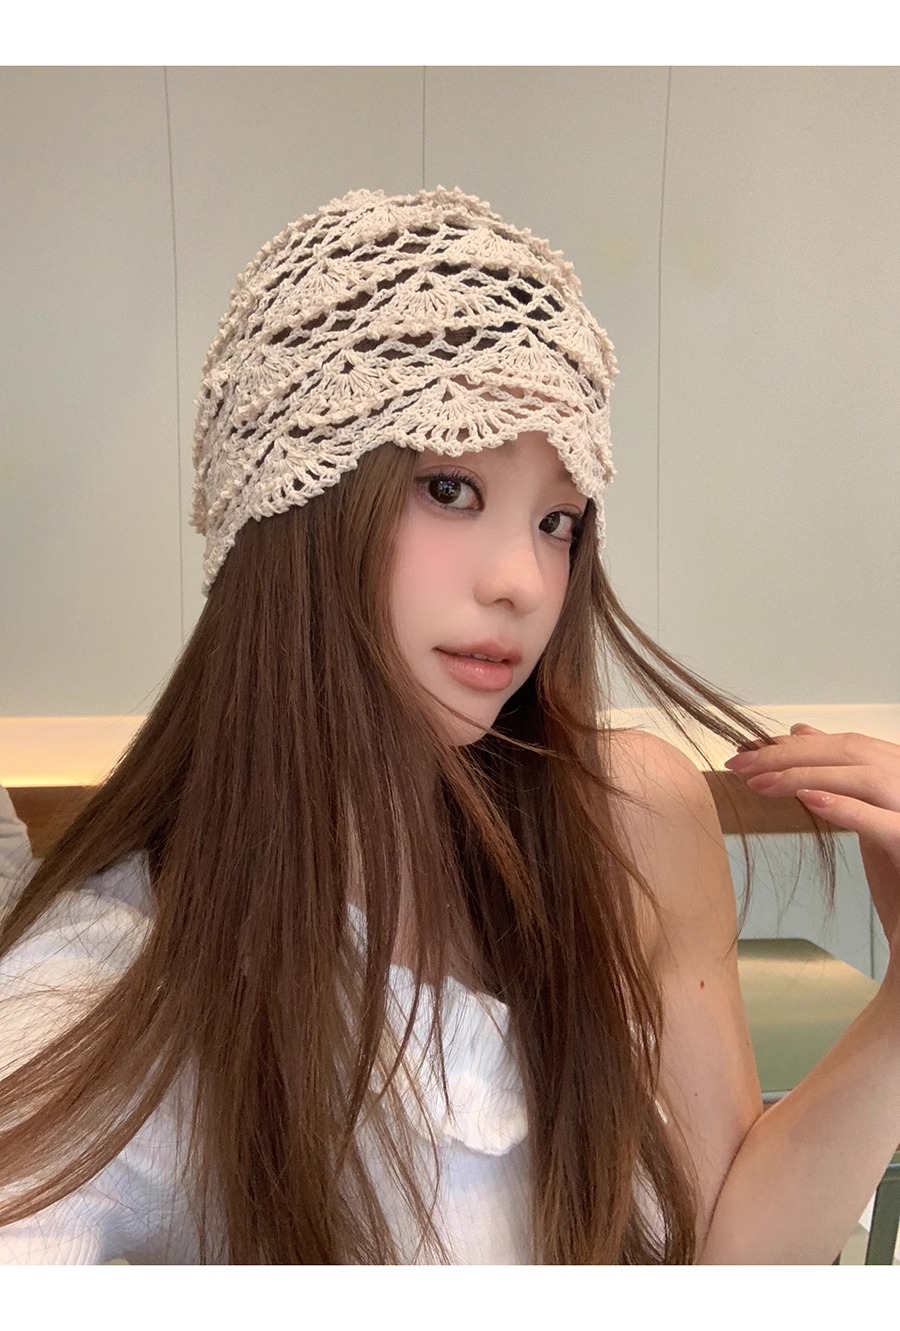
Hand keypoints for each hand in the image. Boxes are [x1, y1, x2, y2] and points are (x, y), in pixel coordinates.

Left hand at [724, 724, 899, 972]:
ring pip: (866, 778)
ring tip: (759, 785)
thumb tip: (801, 731)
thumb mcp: (863, 815)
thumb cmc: (898, 879)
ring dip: (806, 776)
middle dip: (792, 754)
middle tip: (740, 765)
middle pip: (854, 752)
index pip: (849, 744)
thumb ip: (838, 774)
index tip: (751, 750)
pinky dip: (847, 807)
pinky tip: (809, 801)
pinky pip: (886, 823)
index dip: (798, 744)